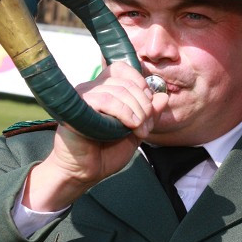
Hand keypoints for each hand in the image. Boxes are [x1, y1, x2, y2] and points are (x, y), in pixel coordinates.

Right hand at [23, 61, 167, 210]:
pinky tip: (129, 125)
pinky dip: (123, 112)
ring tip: (139, 130)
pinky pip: (105, 100)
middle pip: (126, 82)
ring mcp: (83, 96)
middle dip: (144, 104)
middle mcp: (92, 88)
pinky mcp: (78, 108)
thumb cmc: (105, 153)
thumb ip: (149, 114)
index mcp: (104, 89)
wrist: (84, 172)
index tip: (148, 106)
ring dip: (136, 111)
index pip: (123, 69)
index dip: (140, 84)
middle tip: (146, 126)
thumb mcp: (136, 131)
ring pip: (118, 91)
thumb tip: (163, 96)